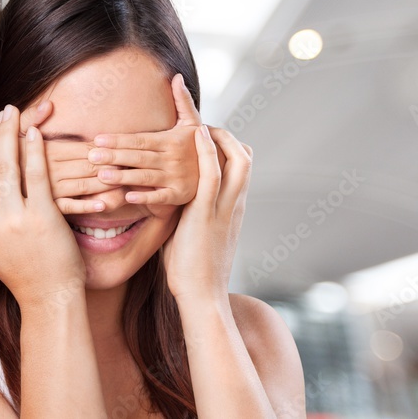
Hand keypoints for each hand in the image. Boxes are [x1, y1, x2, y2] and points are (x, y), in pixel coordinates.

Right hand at [0, 104, 84, 306]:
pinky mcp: (41, 217)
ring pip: (6, 165)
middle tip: (3, 113)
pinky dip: (34, 148)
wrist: (49, 297)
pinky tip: (35, 133)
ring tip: (16, 115)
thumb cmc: (21, 267)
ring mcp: (12, 220)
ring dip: (10, 133)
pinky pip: (34, 173)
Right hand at [13, 100, 113, 214]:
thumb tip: (49, 104)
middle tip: (128, 162)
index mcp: (42, 150)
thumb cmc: (3, 160)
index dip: (96, 147)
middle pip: (84, 166)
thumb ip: (31, 118)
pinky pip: (70, 209)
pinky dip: (87, 206)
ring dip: (104, 183)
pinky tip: (104, 204)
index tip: (112, 145)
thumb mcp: (13, 135)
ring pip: (82, 186)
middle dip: (107, 163)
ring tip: (124, 180)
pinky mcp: (45, 210)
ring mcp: (46, 192)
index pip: (77, 148)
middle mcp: (46, 171)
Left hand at [87, 74, 224, 204]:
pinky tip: (128, 197)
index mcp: (172, 140)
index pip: (140, 139)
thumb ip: (183, 100)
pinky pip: (161, 197)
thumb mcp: (193, 122)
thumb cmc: (198, 145)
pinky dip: (146, 198)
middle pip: (138, 157)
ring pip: (146, 177)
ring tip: (101, 176)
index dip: (119, 139)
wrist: (219, 171)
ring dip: (124, 177)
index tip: (98, 139)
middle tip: (91, 156)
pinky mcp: (180, 195)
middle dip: (114, 156)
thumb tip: (177, 76)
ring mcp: (177, 178)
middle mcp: (173, 159)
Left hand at [162, 125, 252, 303]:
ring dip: (221, 137)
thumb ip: (189, 214)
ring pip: (238, 161)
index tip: (210, 136)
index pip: (240, 170)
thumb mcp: (193, 233)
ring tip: (202, 122)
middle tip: (207, 125)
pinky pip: (213, 174)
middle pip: (246, 158)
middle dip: (229, 136)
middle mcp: (234, 205)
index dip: (229, 149)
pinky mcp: (208, 214)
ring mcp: (225, 209)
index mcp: (232, 210)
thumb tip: (171, 202)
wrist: (200, 296)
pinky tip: (196, 133)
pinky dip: (207, 150)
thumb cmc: (191, 270)